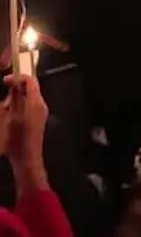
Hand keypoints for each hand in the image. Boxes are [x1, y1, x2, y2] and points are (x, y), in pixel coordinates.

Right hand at [0, 75, 48, 190]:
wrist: (27, 158)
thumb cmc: (16, 140)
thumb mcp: (9, 119)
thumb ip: (13, 100)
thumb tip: (13, 86)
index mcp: (35, 102)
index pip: (30, 81)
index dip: (17, 78)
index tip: (5, 81)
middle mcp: (41, 105)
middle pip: (30, 88)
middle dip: (15, 90)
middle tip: (4, 99)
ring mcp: (41, 112)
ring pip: (28, 97)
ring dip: (16, 99)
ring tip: (5, 110)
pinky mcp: (38, 118)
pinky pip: (29, 106)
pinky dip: (19, 106)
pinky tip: (9, 117)